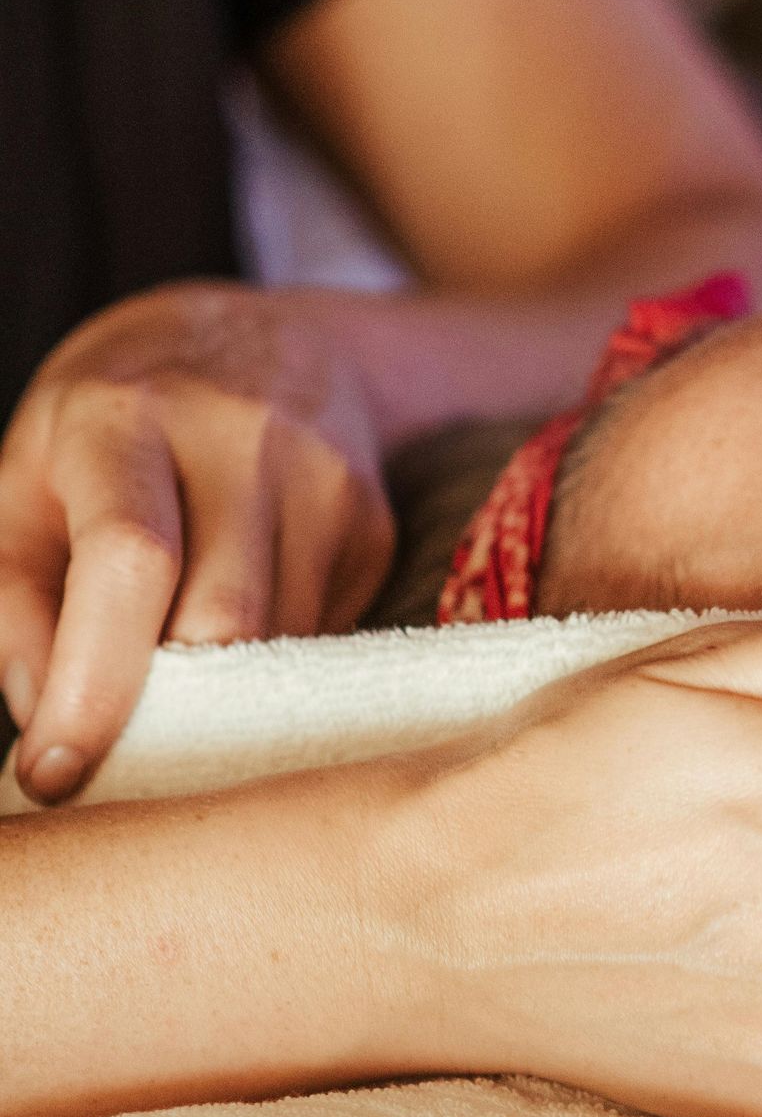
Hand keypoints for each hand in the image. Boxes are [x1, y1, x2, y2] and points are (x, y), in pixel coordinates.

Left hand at [0, 282, 393, 802]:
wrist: (260, 341)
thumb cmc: (113, 425)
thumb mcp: (23, 482)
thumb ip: (15, 601)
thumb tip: (46, 718)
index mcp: (124, 417)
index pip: (129, 560)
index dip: (95, 683)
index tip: (56, 774)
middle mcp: (240, 437)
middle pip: (222, 626)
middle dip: (163, 708)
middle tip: (113, 736)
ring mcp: (324, 479)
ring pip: (276, 651)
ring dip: (215, 693)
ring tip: (171, 663)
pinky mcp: (372, 525)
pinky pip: (317, 642)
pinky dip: (265, 664)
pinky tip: (236, 614)